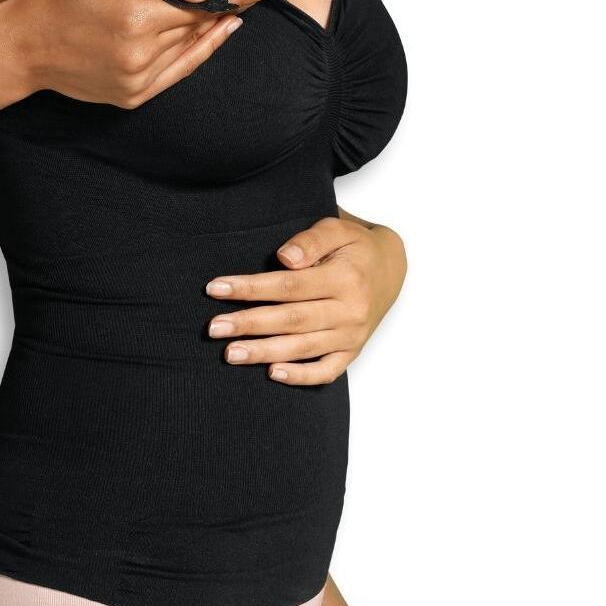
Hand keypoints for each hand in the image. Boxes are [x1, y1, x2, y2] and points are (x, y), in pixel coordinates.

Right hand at [3, 0, 277, 106]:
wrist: (23, 46)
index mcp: (136, 19)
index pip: (199, 6)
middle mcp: (141, 55)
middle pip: (198, 29)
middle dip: (228, 9)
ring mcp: (138, 81)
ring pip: (191, 53)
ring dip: (215, 33)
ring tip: (237, 14)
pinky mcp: (133, 97)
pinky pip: (177, 74)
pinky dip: (197, 56)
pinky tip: (212, 38)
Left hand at [204, 210, 406, 384]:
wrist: (391, 270)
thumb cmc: (355, 246)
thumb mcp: (337, 229)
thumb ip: (310, 240)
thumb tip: (284, 258)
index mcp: (344, 278)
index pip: (289, 285)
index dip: (250, 288)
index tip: (215, 288)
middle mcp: (350, 311)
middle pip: (291, 320)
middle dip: (249, 324)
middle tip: (214, 328)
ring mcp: (352, 336)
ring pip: (303, 348)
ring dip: (264, 352)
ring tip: (230, 354)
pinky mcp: (352, 352)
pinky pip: (327, 371)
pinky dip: (301, 376)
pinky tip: (272, 374)